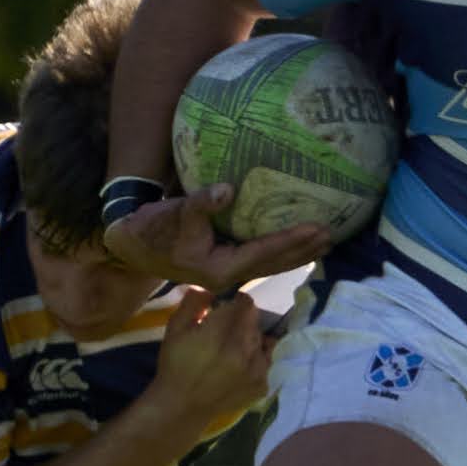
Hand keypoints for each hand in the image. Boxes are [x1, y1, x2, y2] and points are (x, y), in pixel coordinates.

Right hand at [102, 185, 333, 296]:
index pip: (263, 253)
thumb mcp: (175, 213)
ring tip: (327, 242)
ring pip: (271, 264)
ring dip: (299, 254)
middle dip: (304, 250)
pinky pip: (262, 259)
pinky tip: (298, 242)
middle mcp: (228, 276)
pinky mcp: (227, 265)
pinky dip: (282, 251)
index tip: (316, 229)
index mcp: (219, 268)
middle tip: (334, 234)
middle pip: (275, 264)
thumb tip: (227, 190)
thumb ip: (202, 203)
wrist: (132, 246)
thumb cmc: (153, 230)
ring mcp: (229, 272)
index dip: (290, 241)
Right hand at [144, 285, 277, 441]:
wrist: (182, 406)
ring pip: (263, 340)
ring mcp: (257, 369)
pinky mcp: (262, 385)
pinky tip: (242, 364)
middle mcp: (244, 349)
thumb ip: (194, 301)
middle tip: (227, 329)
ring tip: (234, 348)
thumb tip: (211, 287)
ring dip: (252, 339)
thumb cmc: (176, 364)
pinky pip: (268, 361)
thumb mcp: (176, 327)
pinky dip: (258, 359)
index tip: (229, 305)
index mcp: (221, 332)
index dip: (238, 301)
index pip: (246, 304)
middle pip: (255, 321)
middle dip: (242, 320)